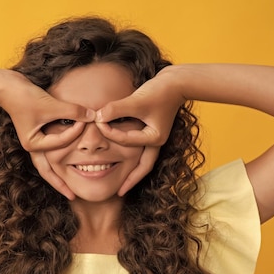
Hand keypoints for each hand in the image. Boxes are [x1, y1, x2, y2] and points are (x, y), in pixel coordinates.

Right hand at [0, 71, 94, 198]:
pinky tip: (67, 164)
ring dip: (58, 175)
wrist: (8, 87)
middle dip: (60, 183)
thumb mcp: (51, 105)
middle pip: (47, 171)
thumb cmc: (27, 96)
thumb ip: (73, 111)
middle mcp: (32, 146)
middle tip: (74, 196)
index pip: (60, 143)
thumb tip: (93, 116)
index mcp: (33, 144)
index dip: (75, 133)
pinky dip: (59, 158)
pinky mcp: (37, 135)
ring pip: (48, 164)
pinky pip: (50, 151)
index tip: (87, 122)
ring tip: (70, 188)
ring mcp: (34, 142)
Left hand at [95, 66, 184, 194]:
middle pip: (143, 167)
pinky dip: (130, 152)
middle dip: (131, 180)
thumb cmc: (160, 90)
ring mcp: (154, 136)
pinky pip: (139, 146)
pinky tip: (121, 154)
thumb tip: (97, 116)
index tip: (95, 124)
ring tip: (121, 181)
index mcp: (154, 139)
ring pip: (142, 159)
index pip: (126, 140)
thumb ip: (117, 109)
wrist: (178, 81)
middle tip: (119, 192)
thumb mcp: (137, 100)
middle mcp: (156, 141)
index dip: (109, 132)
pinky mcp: (151, 129)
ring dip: (132, 169)